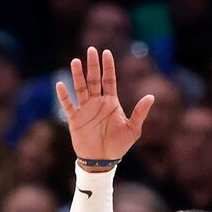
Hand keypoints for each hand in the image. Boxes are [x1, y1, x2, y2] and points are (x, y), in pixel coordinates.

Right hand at [59, 46, 151, 163]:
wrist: (102, 161)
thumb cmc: (118, 145)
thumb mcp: (133, 129)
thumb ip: (140, 112)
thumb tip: (151, 96)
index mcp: (111, 102)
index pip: (109, 80)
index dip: (108, 67)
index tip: (106, 52)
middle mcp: (97, 102)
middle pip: (93, 80)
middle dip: (92, 65)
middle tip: (91, 50)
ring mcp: (85, 110)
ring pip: (80, 88)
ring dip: (78, 75)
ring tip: (76, 61)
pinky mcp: (75, 119)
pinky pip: (68, 105)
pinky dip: (64, 96)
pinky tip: (61, 84)